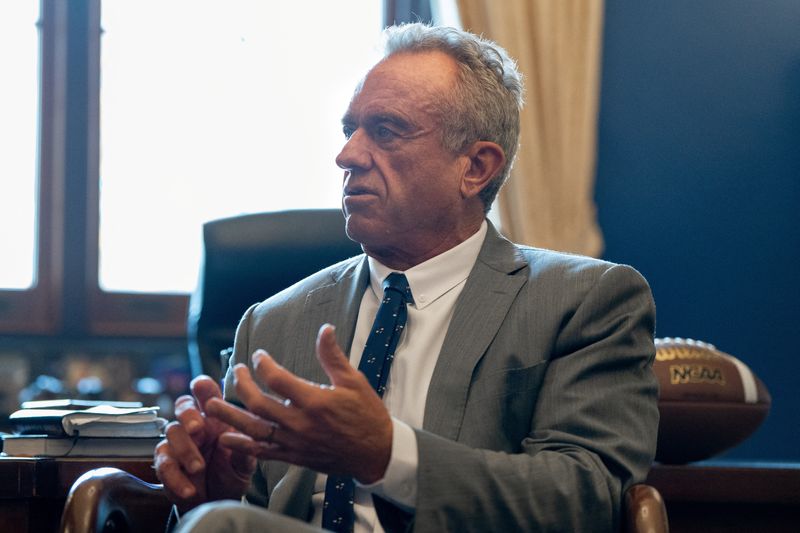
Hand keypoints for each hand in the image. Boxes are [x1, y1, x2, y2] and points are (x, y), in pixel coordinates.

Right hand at [154, 376, 256, 510]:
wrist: (217, 501)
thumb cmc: (232, 473)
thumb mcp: (244, 465)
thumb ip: (243, 454)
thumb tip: (243, 442)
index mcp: (216, 418)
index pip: (207, 393)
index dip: (203, 387)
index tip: (201, 386)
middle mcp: (196, 426)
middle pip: (183, 405)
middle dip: (188, 414)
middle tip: (197, 428)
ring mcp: (179, 443)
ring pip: (172, 432)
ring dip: (185, 450)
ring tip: (198, 468)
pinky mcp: (167, 464)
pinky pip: (163, 463)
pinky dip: (175, 477)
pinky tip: (189, 489)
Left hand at [206, 323, 392, 483]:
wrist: (376, 453)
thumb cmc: (367, 414)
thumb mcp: (354, 381)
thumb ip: (333, 356)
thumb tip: (324, 329)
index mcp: (315, 401)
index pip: (278, 379)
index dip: (263, 365)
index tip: (259, 357)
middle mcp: (300, 423)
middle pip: (258, 404)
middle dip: (242, 385)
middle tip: (236, 371)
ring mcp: (294, 442)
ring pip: (253, 429)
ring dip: (229, 416)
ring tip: (209, 405)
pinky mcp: (294, 456)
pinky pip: (262, 452)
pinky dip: (242, 445)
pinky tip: (226, 437)